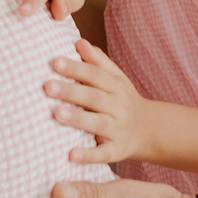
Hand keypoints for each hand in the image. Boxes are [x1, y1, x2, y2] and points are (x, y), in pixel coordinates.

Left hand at [46, 39, 153, 164]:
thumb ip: (98, 62)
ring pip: (98, 124)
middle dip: (71, 92)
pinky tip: (71, 155)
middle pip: (94, 98)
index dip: (75, 68)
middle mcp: (119, 106)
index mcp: (116, 87)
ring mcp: (119, 129)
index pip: (95, 75)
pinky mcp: (118, 151)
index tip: (53, 62)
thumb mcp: (116, 79)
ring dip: (78, 119)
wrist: (150, 130)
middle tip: (47, 86)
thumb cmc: (123, 101)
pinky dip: (89, 155)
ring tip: (57, 114)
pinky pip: (103, 154)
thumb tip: (79, 42)